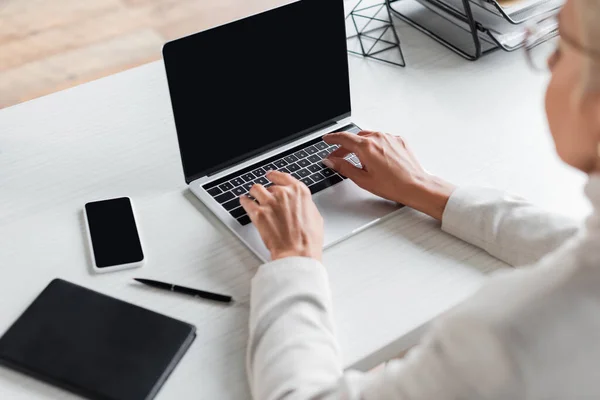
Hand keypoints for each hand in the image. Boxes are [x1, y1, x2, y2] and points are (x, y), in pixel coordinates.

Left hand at [240, 171, 323, 260]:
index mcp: (299, 192)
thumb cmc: (308, 239)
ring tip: (253, 197)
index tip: (271, 175)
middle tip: (266, 199)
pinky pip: (247, 202)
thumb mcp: (315, 216)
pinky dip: (244, 201)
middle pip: (269, 186)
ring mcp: (270, 203)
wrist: (298, 253)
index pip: (283, 177)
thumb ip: (305, 205)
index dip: (275, 176)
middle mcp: (284, 194)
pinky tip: (244, 201)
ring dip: (254, 193)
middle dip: (267, 192)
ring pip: (256, 189)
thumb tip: (301, 206)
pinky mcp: (258, 214)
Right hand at [323, 131, 454, 220]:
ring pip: (369, 137)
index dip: (332, 138)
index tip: (326, 139)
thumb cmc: (393, 185)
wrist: (416, 186)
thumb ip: (344, 167)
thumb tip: (331, 161)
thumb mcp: (362, 179)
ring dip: (360, 145)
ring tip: (358, 158)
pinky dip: (374, 145)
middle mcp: (378, 138)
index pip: (343, 138)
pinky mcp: (399, 140)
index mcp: (366, 147)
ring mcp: (390, 138)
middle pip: (355, 138)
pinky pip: (382, 139)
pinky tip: (375, 157)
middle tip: (339, 156)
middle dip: (345, 146)